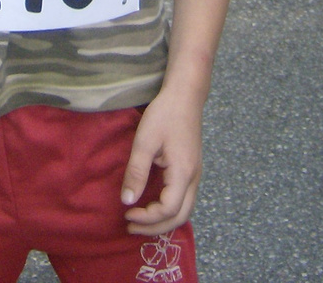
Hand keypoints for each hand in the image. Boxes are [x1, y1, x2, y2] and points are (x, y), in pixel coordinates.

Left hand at [121, 88, 201, 235]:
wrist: (185, 96)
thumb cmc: (164, 115)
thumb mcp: (145, 142)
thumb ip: (136, 173)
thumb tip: (128, 201)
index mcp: (183, 173)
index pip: (167, 209)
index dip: (146, 217)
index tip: (127, 213)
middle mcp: (194, 178)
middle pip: (180, 216)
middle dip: (155, 227)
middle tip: (131, 226)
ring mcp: (196, 175)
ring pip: (185, 210)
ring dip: (163, 220)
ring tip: (140, 220)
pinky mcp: (192, 169)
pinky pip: (184, 199)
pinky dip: (169, 209)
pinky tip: (153, 205)